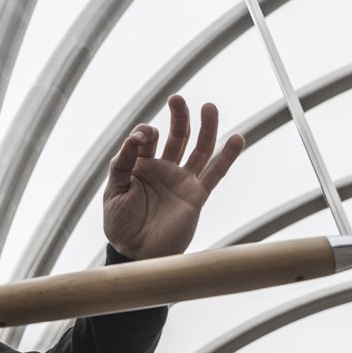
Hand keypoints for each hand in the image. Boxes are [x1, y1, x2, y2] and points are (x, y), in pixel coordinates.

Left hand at [102, 95, 244, 259]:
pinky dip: (227, 156)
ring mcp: (181, 181)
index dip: (143, 133)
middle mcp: (163, 169)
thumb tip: (133, 139)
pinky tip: (237, 137)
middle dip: (178, 117)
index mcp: (140, 165)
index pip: (146, 138)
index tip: (140, 140)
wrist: (136, 253)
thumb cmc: (120, 224)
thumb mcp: (114, 191)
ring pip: (199, 149)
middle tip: (177, 99)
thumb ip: (122, 164)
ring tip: (209, 107)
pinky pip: (215, 173)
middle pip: (176, 136)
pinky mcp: (196, 195)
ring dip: (205, 128)